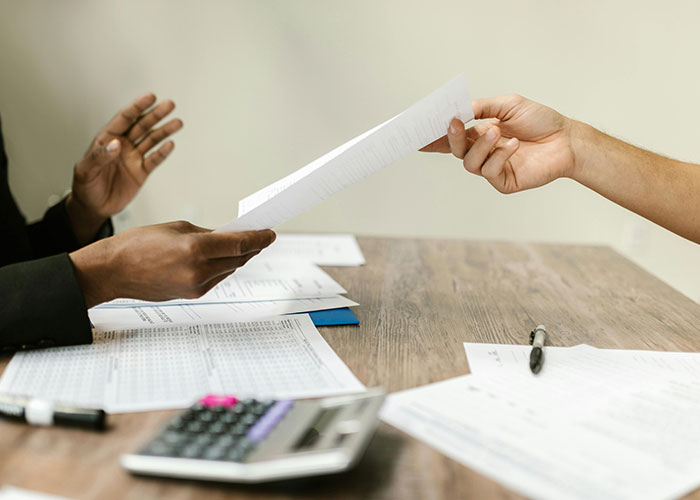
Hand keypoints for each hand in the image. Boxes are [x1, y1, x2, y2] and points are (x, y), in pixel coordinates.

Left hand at [67, 94, 182, 241]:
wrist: (93, 207)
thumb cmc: (85, 186)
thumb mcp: (85, 171)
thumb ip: (99, 157)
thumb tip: (116, 145)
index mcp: (107, 139)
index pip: (125, 119)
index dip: (137, 107)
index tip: (150, 97)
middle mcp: (123, 145)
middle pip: (142, 126)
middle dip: (155, 115)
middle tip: (169, 105)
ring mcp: (133, 158)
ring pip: (151, 140)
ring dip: (164, 131)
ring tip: (177, 122)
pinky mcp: (141, 172)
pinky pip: (154, 160)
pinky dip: (163, 153)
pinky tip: (170, 145)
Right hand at [69, 221, 275, 307]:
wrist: (113, 271)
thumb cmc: (138, 244)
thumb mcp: (177, 228)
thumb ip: (207, 233)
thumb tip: (229, 237)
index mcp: (196, 249)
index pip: (240, 243)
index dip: (259, 238)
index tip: (270, 233)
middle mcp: (199, 271)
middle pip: (238, 258)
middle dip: (252, 247)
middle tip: (261, 236)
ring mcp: (197, 286)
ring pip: (229, 270)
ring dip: (238, 258)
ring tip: (244, 245)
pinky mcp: (192, 295)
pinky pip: (216, 278)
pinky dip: (222, 267)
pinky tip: (223, 258)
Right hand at [421, 95, 576, 193]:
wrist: (566, 139)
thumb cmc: (540, 121)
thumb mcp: (507, 104)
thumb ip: (481, 107)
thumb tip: (458, 110)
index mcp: (479, 133)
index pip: (451, 137)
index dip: (433, 138)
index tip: (417, 136)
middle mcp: (482, 151)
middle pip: (454, 149)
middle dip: (451, 137)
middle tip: (454, 122)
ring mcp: (491, 168)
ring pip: (469, 162)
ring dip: (481, 145)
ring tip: (498, 132)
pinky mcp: (503, 181)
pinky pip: (489, 171)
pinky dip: (499, 156)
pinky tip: (513, 145)